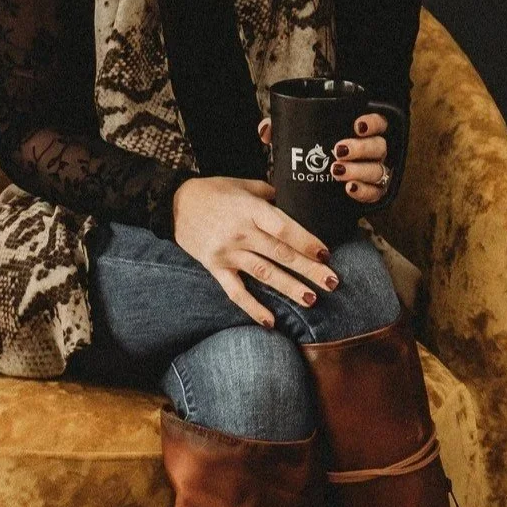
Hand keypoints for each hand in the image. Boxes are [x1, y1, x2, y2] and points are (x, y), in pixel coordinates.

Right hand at [171, 175, 338, 328]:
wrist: (174, 204)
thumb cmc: (213, 191)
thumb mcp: (243, 184)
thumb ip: (269, 194)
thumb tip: (295, 201)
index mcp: (250, 209)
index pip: (283, 228)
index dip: (305, 242)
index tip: (325, 253)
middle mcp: (240, 232)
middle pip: (280, 254)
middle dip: (309, 269)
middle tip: (333, 282)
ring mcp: (227, 252)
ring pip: (264, 274)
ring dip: (289, 288)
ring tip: (311, 300)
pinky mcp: (215, 268)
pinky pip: (236, 292)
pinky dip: (253, 308)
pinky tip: (271, 322)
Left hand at [256, 110, 392, 206]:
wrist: (312, 190)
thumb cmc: (309, 157)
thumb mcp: (296, 140)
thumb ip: (280, 130)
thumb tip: (266, 130)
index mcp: (360, 134)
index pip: (379, 123)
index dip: (373, 122)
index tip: (356, 125)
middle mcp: (371, 153)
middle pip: (379, 146)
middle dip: (361, 148)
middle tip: (338, 151)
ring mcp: (372, 173)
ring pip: (377, 170)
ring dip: (359, 170)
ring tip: (337, 171)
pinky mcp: (370, 193)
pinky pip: (374, 193)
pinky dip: (363, 191)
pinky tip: (349, 189)